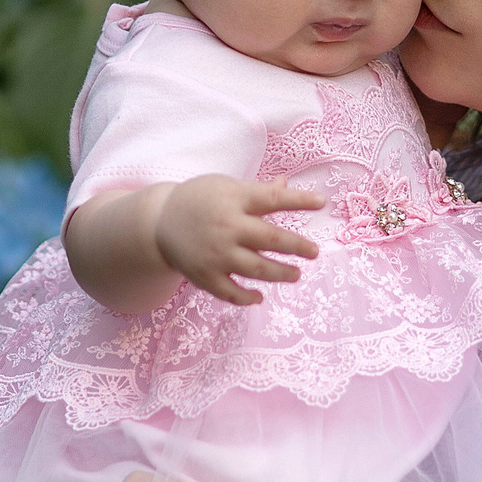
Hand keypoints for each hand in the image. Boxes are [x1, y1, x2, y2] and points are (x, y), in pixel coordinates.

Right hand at [153, 176, 323, 305]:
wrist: (159, 222)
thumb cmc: (200, 200)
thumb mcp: (226, 187)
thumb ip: (257, 191)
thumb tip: (285, 184)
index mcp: (234, 199)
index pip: (273, 199)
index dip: (299, 200)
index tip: (322, 203)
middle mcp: (227, 226)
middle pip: (270, 238)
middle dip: (297, 246)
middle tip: (314, 252)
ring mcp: (216, 253)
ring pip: (256, 268)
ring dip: (280, 274)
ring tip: (295, 274)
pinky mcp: (205, 276)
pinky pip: (231, 292)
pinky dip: (247, 297)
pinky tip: (260, 296)